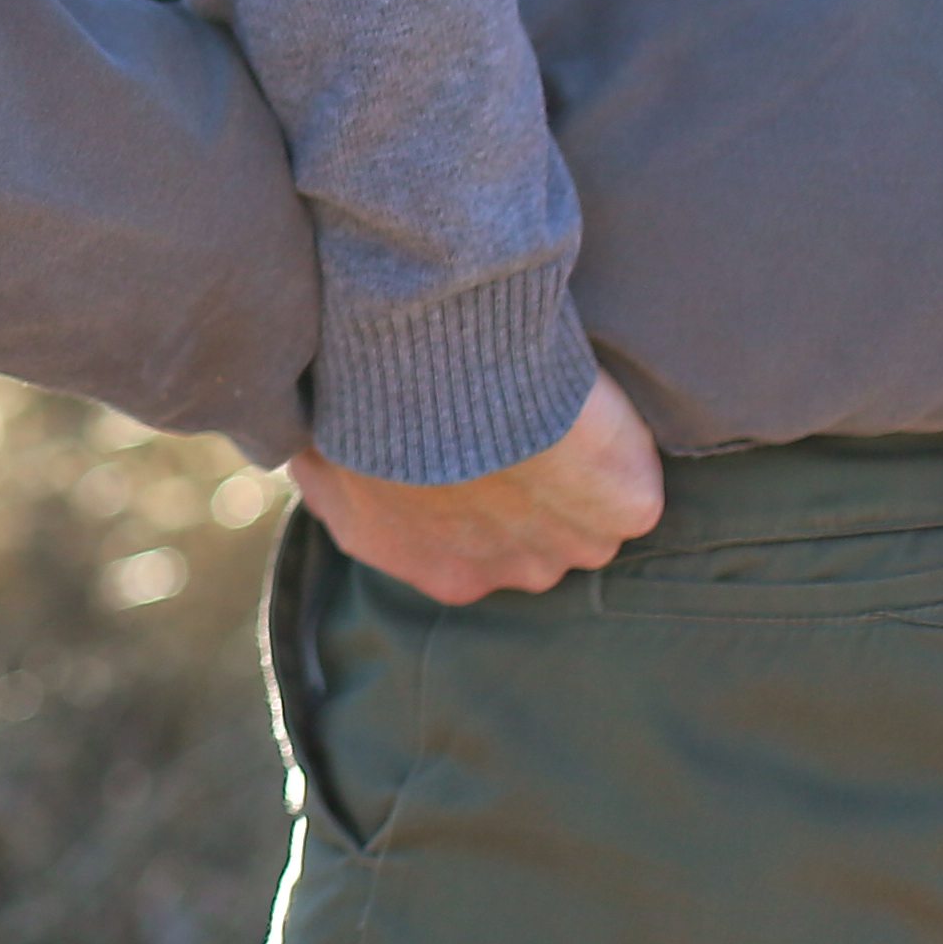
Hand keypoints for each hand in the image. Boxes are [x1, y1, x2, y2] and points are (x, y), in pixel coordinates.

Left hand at [288, 371, 666, 604]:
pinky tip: (590, 404)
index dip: (468, 494)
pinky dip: (621, 446)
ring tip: (552, 407)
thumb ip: (326, 475)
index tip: (464, 446)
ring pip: (586, 517)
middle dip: (522, 491)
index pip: (468, 550)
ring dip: (577, 473)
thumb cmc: (368, 401)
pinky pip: (631, 483)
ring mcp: (572, 548)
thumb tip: (311, 467)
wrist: (442, 368)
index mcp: (438, 571)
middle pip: (530, 539)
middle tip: (506, 420)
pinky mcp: (626, 508)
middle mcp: (508, 575)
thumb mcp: (323, 449)